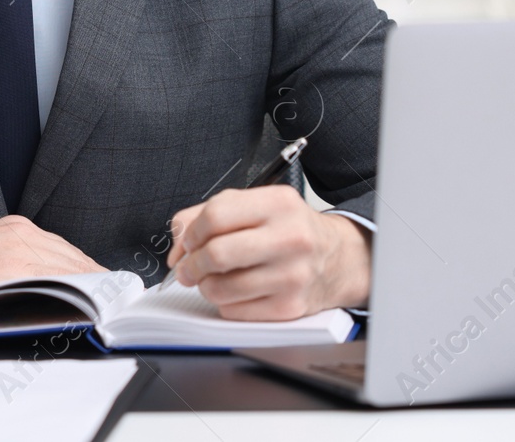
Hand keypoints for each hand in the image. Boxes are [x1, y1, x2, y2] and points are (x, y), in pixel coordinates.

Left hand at [165, 185, 371, 320]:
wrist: (337, 259)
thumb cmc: (289, 230)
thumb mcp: (255, 206)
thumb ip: (207, 215)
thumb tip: (177, 248)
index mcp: (278, 204)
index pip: (216, 216)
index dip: (191, 232)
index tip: (188, 242)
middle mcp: (290, 238)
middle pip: (216, 254)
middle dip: (192, 264)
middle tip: (188, 268)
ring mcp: (292, 276)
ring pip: (220, 288)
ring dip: (205, 286)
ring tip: (212, 278)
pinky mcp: (289, 307)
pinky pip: (234, 310)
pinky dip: (225, 302)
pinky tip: (236, 290)